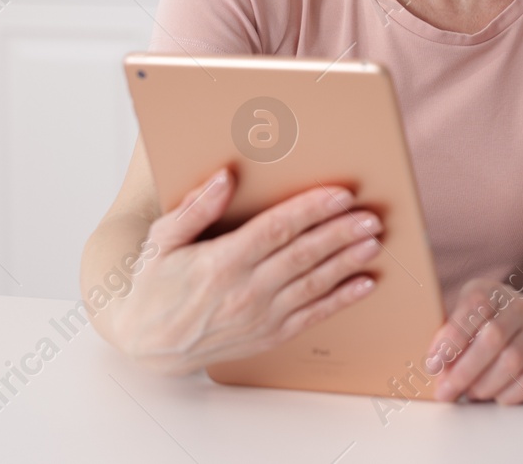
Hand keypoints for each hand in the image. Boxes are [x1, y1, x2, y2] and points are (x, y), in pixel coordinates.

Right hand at [100, 169, 383, 374]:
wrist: (150, 345)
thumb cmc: (155, 286)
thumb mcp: (161, 241)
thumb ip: (195, 208)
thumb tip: (223, 177)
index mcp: (220, 262)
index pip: (275, 229)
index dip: (311, 210)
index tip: (340, 194)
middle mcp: (244, 290)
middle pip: (303, 255)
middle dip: (340, 232)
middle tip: (370, 215)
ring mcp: (259, 316)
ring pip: (313, 284)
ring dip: (346, 261)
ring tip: (372, 241)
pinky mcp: (269, 335)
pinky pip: (312, 316)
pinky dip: (341, 299)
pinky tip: (363, 284)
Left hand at [426, 279, 522, 404]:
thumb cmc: (504, 323)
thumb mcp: (479, 314)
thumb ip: (456, 332)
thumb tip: (435, 364)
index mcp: (494, 293)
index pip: (473, 308)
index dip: (451, 337)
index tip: (434, 364)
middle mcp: (521, 309)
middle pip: (493, 339)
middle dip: (464, 371)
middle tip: (445, 391)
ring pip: (511, 363)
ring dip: (484, 385)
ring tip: (471, 393)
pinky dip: (507, 394)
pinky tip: (496, 395)